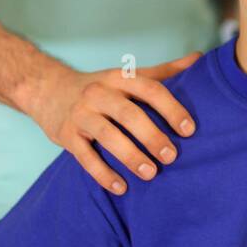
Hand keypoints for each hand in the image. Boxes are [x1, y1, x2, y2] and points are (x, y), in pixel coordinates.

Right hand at [32, 52, 202, 193]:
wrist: (48, 90)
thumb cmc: (100, 88)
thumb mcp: (127, 76)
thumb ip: (163, 71)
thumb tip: (199, 58)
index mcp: (119, 78)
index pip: (149, 89)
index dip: (171, 108)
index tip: (189, 129)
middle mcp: (98, 93)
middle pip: (128, 114)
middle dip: (152, 136)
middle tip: (172, 157)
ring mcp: (80, 114)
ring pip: (107, 136)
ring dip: (130, 156)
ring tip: (150, 174)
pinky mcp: (66, 136)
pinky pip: (85, 157)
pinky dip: (103, 174)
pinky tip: (121, 187)